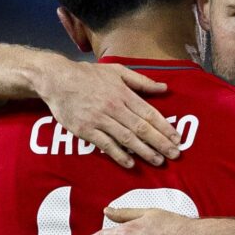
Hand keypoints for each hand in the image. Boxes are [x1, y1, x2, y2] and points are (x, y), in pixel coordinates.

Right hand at [35, 61, 178, 167]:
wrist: (56, 79)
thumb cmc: (88, 75)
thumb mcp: (116, 71)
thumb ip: (141, 81)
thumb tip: (164, 88)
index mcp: (123, 93)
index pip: (149, 113)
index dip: (164, 127)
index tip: (177, 139)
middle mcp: (113, 107)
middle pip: (141, 128)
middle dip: (160, 142)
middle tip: (175, 155)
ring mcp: (99, 119)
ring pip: (126, 138)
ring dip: (144, 151)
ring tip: (159, 161)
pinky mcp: (85, 130)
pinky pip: (105, 145)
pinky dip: (119, 155)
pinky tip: (131, 163)